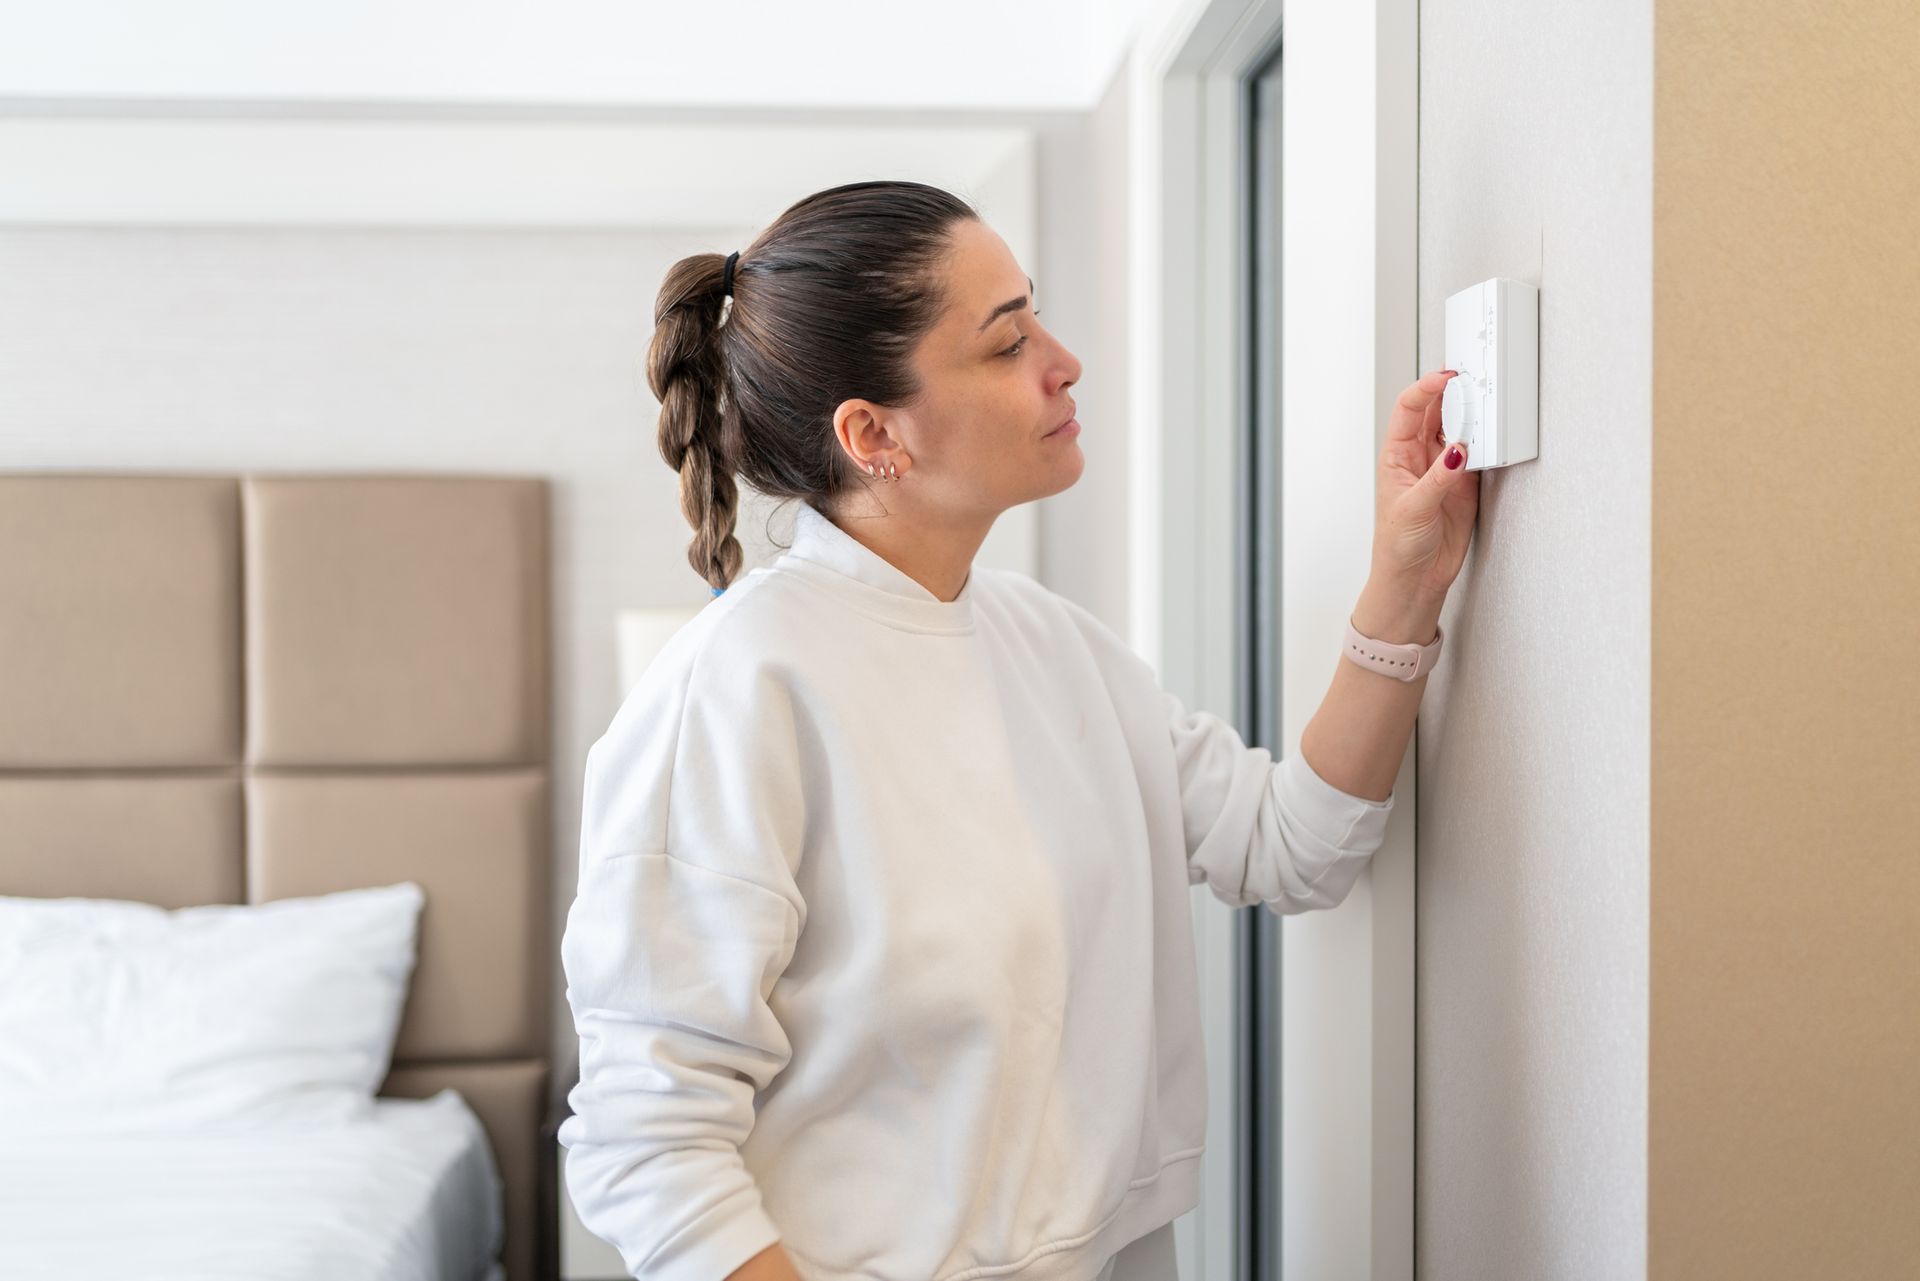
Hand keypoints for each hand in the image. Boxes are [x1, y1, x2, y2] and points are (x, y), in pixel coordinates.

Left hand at [1371, 369, 1480, 603]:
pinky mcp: (1465, 483)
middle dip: (1453, 392)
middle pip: (1436, 411)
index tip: (1445, 377)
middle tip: (1473, 379)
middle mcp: (1420, 456)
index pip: (1409, 409)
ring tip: (1486, 402)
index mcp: (1396, 455)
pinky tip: (1494, 435)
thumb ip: (1438, 478)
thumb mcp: (1414, 508)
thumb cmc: (1398, 546)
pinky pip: (1479, 453)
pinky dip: (1488, 442)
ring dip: (1472, 415)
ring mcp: (1444, 468)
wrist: (1416, 579)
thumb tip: (1458, 449)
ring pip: (1459, 429)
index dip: (1426, 388)